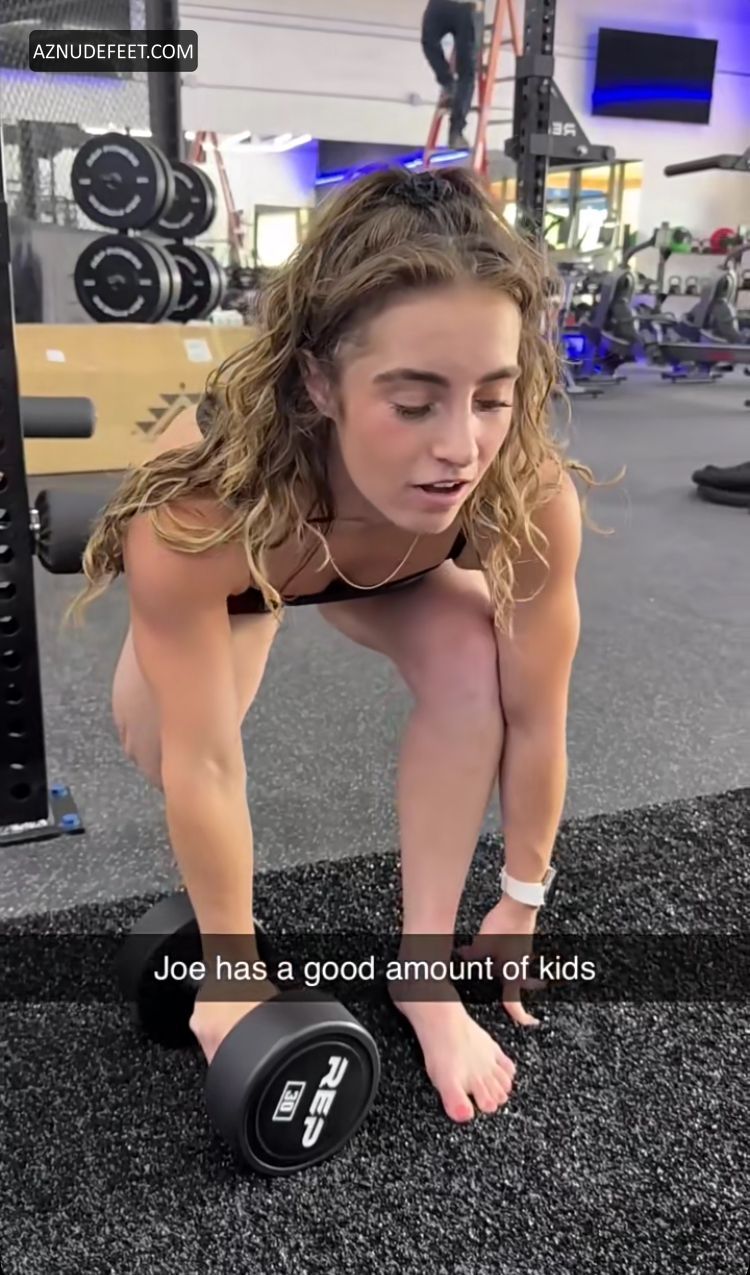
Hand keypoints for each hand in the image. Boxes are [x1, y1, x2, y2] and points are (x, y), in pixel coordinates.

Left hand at [459, 894, 545, 1027]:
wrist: (518, 904)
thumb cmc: (504, 927)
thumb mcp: (481, 946)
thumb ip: (472, 957)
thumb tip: (463, 958)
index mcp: (513, 974)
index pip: (515, 1002)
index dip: (521, 1016)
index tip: (529, 1024)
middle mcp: (520, 966)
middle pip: (515, 985)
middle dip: (510, 990)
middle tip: (507, 990)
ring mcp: (522, 953)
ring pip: (512, 969)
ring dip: (502, 971)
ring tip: (490, 965)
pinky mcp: (519, 941)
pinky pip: (509, 956)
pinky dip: (500, 957)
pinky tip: (490, 949)